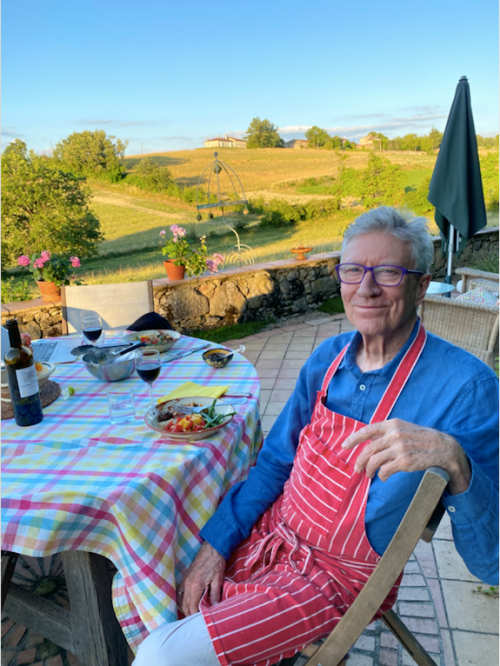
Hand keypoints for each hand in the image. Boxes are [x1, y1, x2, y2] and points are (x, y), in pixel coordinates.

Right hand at [177, 541, 225, 615]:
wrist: (211, 548)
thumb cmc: (216, 563)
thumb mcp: (218, 579)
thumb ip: (215, 594)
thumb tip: (215, 607)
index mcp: (195, 587)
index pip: (192, 607)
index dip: (195, 616)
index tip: (201, 621)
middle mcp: (187, 585)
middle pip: (185, 606)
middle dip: (190, 614)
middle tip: (196, 621)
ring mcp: (185, 580)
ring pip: (181, 600)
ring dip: (185, 608)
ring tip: (193, 614)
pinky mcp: (185, 577)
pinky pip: (180, 592)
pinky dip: (182, 600)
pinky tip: (188, 602)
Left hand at [342, 418, 470, 494]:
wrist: (442, 447)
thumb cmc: (420, 438)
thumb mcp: (403, 428)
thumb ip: (387, 433)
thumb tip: (369, 442)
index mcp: (392, 424)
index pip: (367, 430)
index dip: (353, 439)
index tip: (344, 446)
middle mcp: (394, 435)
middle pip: (368, 449)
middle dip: (359, 461)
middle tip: (356, 469)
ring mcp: (399, 448)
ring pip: (374, 461)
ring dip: (369, 470)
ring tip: (369, 475)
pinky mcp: (405, 461)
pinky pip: (385, 470)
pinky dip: (381, 475)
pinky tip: (383, 477)